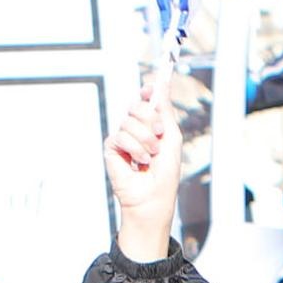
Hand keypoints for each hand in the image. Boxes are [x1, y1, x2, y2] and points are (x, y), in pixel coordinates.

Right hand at [105, 86, 182, 259]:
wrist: (153, 198)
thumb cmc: (165, 173)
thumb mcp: (171, 137)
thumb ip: (165, 110)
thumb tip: (160, 85)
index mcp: (152, 125)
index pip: (146, 101)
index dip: (148, 92)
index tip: (150, 87)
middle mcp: (137, 129)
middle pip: (137, 106)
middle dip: (150, 117)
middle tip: (159, 134)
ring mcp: (123, 138)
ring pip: (129, 121)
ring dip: (145, 139)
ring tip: (150, 157)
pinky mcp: (111, 148)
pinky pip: (119, 136)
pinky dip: (133, 149)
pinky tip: (138, 162)